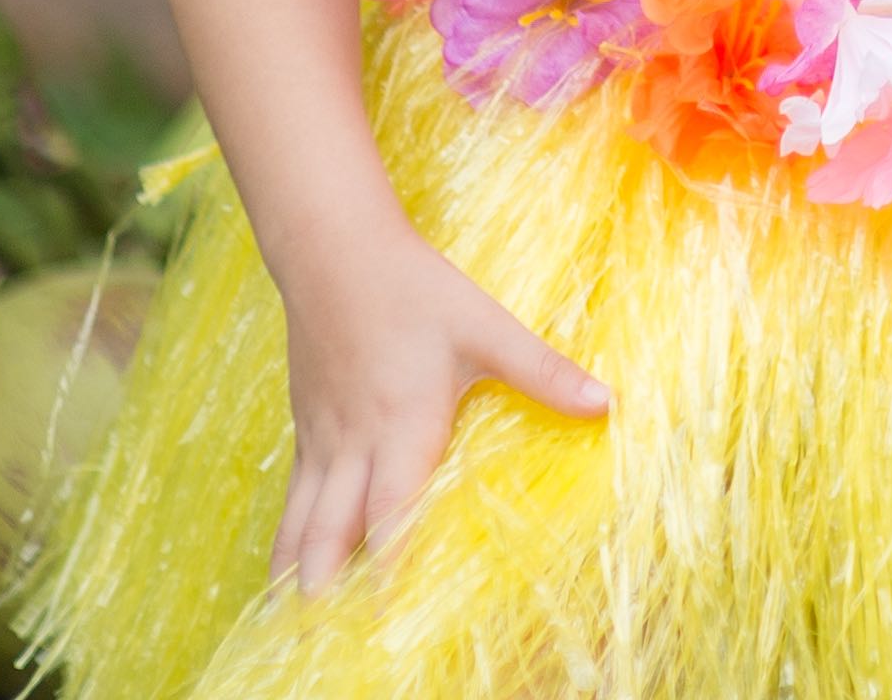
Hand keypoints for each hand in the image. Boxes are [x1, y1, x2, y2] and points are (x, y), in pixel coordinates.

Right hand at [268, 216, 609, 592]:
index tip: (387, 619)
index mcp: (402, 426)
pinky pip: (293, 496)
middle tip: (321, 643)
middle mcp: (355, 444)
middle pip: (328, 534)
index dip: (387, 567)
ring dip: (294, 573)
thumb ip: (543, 370)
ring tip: (289, 625)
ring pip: (298, 522)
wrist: (335, 247)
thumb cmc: (414, 288)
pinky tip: (285, 566)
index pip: (391, 512)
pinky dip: (287, 537)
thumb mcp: (487, 325)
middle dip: (323, 590)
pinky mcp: (306, 426)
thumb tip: (605, 402)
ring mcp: (322, 438)